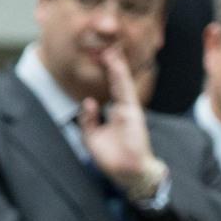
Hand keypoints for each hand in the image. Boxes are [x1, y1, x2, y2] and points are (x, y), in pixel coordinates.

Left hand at [80, 51, 154, 187]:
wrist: (128, 173)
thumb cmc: (113, 158)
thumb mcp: (92, 138)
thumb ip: (89, 119)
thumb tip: (88, 101)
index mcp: (116, 113)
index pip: (111, 89)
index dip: (107, 74)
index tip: (101, 57)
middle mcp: (124, 109)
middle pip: (118, 82)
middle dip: (113, 65)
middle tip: (107, 47)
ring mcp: (130, 110)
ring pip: (122, 83)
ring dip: (117, 66)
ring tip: (111, 50)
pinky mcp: (133, 114)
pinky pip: (125, 91)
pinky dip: (120, 76)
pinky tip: (116, 63)